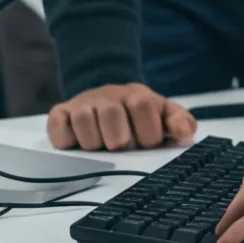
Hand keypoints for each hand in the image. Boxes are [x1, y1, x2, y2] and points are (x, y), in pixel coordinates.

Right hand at [46, 83, 195, 150]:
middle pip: (111, 112)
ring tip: (100, 148)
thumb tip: (185, 133)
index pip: (142, 105)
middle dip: (118, 139)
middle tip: (121, 147)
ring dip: (93, 141)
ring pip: (84, 118)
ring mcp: (83, 103)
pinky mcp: (60, 113)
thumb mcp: (162, 116)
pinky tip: (76, 145)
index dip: (147, 131)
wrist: (106, 99)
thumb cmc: (138, 117)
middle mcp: (108, 95)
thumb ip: (179, 122)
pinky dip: (66, 139)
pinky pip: (58, 124)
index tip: (147, 144)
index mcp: (136, 94)